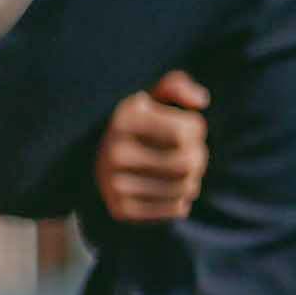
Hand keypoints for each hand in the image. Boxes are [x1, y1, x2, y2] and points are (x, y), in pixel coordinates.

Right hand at [94, 72, 211, 227]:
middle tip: (192, 155)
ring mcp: (114, 184)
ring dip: (193, 180)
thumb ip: (177, 85)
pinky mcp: (121, 209)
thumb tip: (199, 101)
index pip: (188, 131)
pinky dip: (182, 200)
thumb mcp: (152, 95)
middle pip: (189, 163)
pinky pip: (176, 209)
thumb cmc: (139, 123)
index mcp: (123, 119)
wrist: (96, 161)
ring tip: (182, 173)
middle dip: (199, 157)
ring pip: (186, 188)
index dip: (196, 129)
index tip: (185, 128)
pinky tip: (171, 190)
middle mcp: (114, 152)